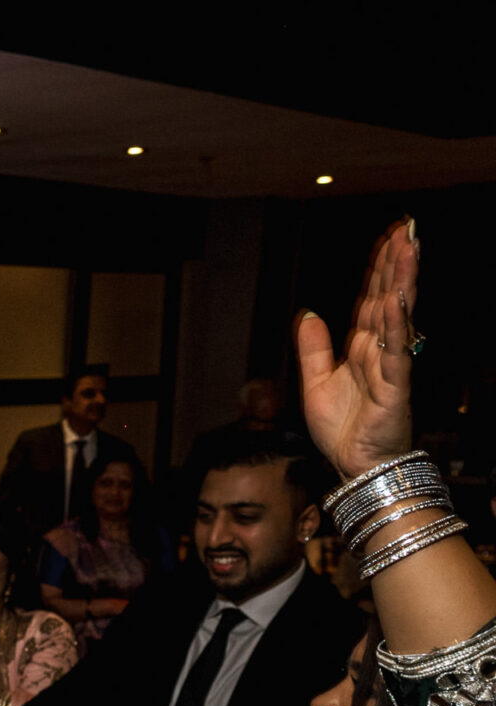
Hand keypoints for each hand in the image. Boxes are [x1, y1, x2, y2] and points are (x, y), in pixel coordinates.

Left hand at [296, 218, 418, 477]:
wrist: (352, 466)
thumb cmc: (341, 430)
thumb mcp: (315, 383)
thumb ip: (313, 349)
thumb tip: (308, 315)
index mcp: (361, 348)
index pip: (370, 299)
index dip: (378, 268)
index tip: (389, 237)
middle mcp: (379, 350)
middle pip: (387, 297)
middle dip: (396, 263)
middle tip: (407, 227)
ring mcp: (390, 366)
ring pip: (397, 316)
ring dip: (402, 281)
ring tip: (409, 247)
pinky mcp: (394, 386)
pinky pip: (395, 352)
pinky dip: (396, 326)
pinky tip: (397, 300)